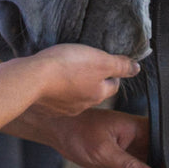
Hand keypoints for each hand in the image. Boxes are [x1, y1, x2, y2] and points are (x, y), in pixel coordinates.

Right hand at [26, 43, 140, 115]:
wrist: (32, 79)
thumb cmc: (66, 66)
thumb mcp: (99, 60)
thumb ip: (119, 65)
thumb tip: (136, 68)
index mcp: (99, 94)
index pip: (113, 85)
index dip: (112, 72)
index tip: (107, 63)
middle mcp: (84, 104)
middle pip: (94, 91)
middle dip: (93, 80)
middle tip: (86, 64)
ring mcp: (64, 107)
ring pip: (76, 95)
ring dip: (74, 85)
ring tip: (66, 70)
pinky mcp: (47, 105)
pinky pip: (57, 98)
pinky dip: (57, 90)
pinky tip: (51, 80)